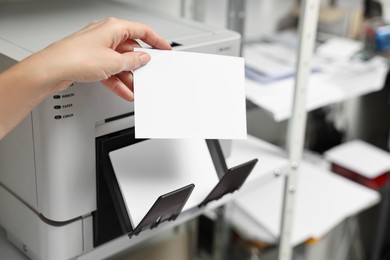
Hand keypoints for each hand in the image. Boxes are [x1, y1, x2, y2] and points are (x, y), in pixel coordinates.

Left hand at [38, 17, 171, 100]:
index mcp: (113, 27)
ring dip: (128, 77)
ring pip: (119, 63)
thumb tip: (142, 58)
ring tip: (135, 89)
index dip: (156, 40)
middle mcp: (105, 35)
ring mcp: (97, 48)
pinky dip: (117, 81)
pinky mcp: (90, 61)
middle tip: (147, 75)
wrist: (52, 70)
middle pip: (129, 50)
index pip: (141, 31)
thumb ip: (132, 61)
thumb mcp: (113, 62)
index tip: (164, 49)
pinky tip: (124, 91)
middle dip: (138, 66)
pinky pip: (109, 71)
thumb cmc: (76, 57)